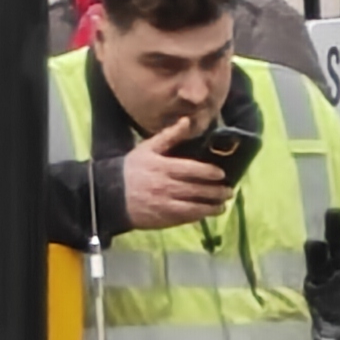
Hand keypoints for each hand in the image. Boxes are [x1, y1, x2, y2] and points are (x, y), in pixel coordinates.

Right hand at [117, 115, 234, 229]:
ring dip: (211, 207)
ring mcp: (164, 204)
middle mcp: (165, 186)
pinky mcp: (161, 219)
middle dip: (215, 191)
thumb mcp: (148, 148)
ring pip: (193, 207)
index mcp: (163, 167)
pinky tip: (206, 214)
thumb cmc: (131, 168)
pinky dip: (197, 216)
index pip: (191, 169)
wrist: (109, 194)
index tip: (221, 174)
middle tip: (229, 191)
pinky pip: (183, 218)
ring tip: (222, 206)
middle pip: (196, 189)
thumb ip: (170, 136)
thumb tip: (188, 120)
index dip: (208, 172)